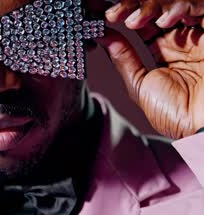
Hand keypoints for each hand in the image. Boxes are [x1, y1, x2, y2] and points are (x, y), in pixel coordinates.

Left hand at [96, 0, 203, 138]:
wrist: (202, 127)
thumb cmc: (176, 114)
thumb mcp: (141, 85)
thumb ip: (124, 59)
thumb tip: (102, 35)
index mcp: (165, 50)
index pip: (141, 21)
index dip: (121, 14)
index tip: (97, 13)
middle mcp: (182, 37)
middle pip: (156, 9)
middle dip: (132, 6)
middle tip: (112, 12)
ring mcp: (198, 33)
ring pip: (174, 4)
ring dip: (151, 6)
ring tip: (134, 20)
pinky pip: (201, 7)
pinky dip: (181, 7)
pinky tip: (163, 20)